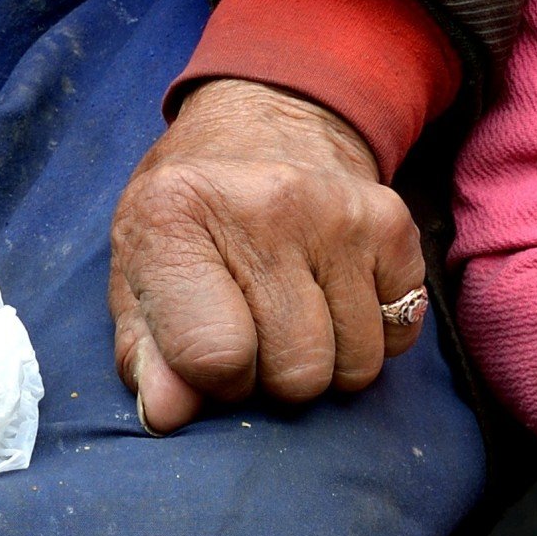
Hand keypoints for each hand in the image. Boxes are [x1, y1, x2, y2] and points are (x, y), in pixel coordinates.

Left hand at [108, 77, 426, 430]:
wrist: (264, 120)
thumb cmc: (191, 212)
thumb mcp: (138, 271)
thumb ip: (144, 351)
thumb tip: (168, 416)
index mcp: (176, 218)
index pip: (217, 357)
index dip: (214, 381)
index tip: (210, 354)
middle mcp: (266, 208)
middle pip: (297, 373)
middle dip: (274, 376)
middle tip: (255, 329)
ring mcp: (340, 213)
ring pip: (355, 366)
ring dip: (326, 361)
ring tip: (293, 312)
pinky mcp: (394, 223)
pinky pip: (398, 335)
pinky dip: (369, 334)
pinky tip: (334, 293)